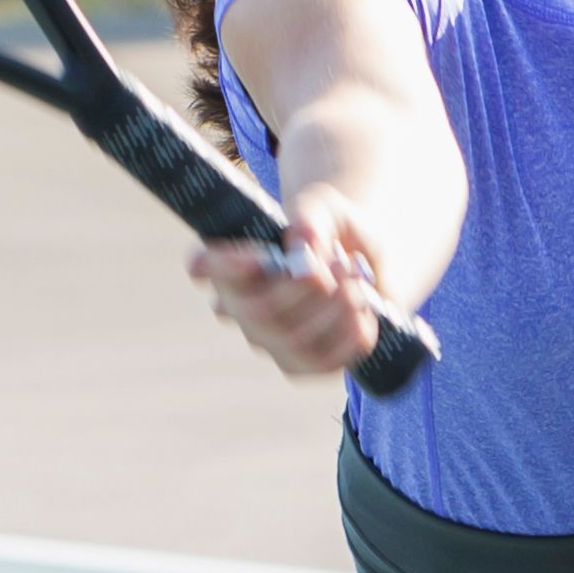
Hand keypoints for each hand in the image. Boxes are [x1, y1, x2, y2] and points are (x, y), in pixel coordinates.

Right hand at [191, 188, 393, 383]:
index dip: (223, 266)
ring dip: (337, 309)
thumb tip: (303, 245)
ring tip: (357, 280)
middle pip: (258, 311)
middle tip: (342, 262)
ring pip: (293, 341)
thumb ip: (313, 218)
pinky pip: (324, 361)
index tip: (259, 257)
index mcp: (233, 260)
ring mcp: (268, 340)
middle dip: (308, 286)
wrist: (368, 260)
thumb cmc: (334, 230)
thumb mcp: (328, 208)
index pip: (205, 265)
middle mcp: (239, 306)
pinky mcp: (302, 364)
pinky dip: (352, 334)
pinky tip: (364, 309)